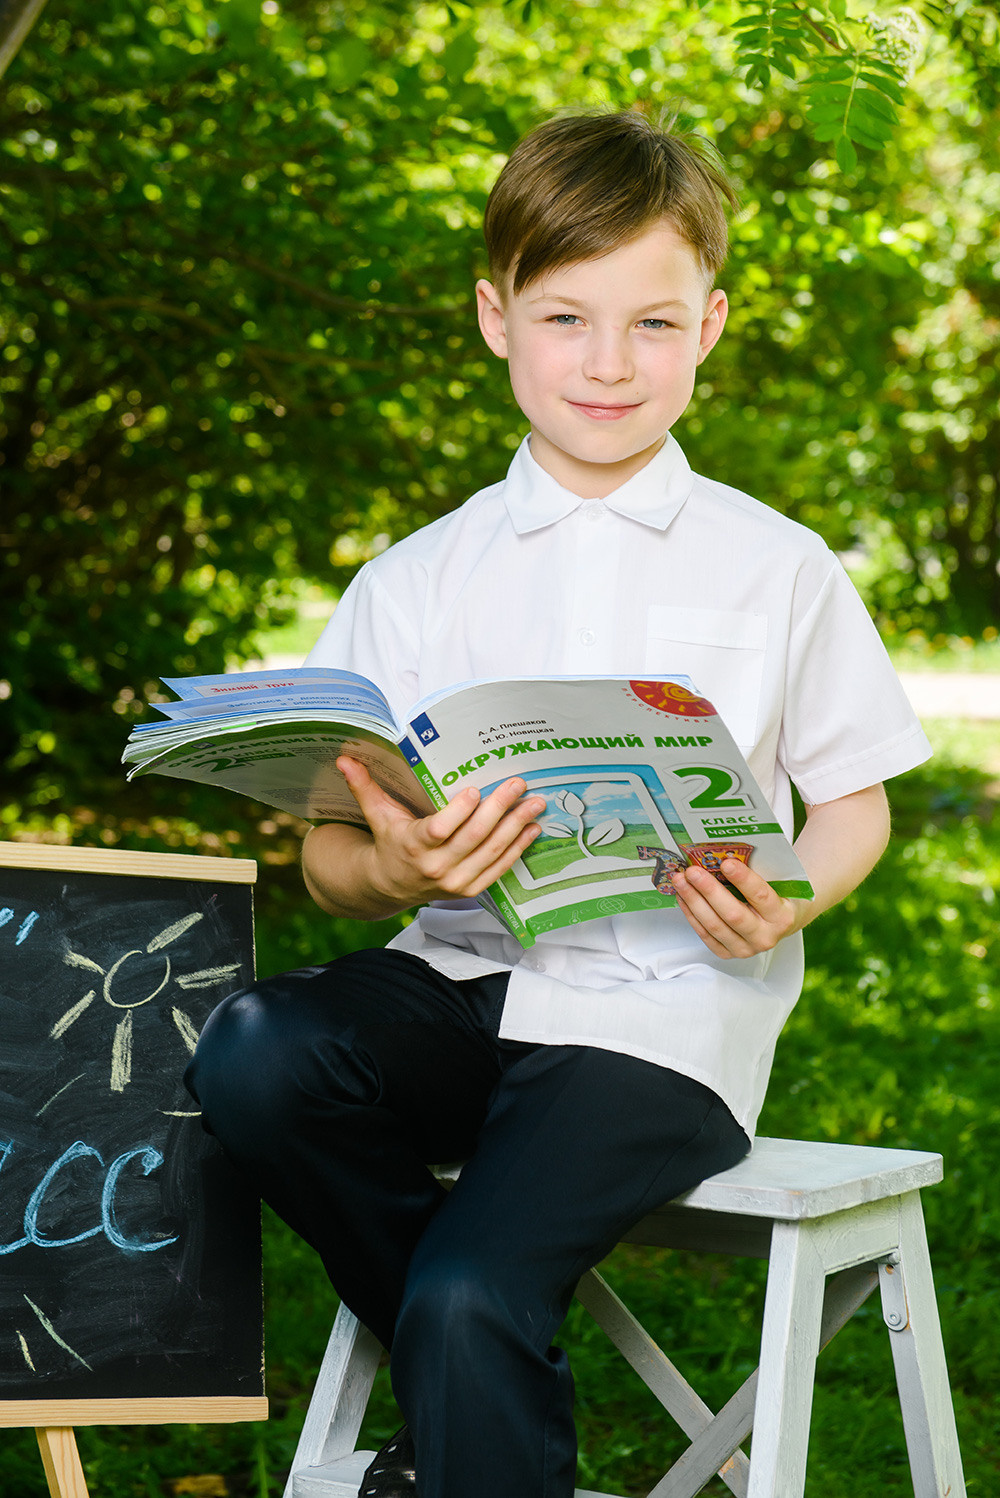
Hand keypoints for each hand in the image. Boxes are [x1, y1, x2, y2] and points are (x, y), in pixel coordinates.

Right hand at [338, 756, 545, 907]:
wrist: (390, 885)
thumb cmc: (388, 840)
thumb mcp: (376, 814)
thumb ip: (364, 786)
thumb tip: (344, 757)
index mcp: (414, 845)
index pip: (439, 829)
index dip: (459, 812)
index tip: (474, 789)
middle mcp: (436, 867)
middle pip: (474, 837)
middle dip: (500, 808)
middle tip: (518, 784)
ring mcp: (456, 881)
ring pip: (492, 852)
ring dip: (517, 826)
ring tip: (536, 803)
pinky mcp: (470, 889)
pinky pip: (499, 869)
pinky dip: (518, 849)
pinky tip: (533, 829)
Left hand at [671, 858, 804, 959]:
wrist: (781, 923)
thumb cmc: (777, 898)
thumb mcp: (777, 883)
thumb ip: (757, 871)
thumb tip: (723, 855)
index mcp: (782, 916)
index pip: (761, 896)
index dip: (743, 879)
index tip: (726, 862)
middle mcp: (765, 936)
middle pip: (733, 914)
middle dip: (709, 890)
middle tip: (692, 871)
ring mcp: (746, 948)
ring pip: (715, 926)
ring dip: (693, 901)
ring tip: (681, 881)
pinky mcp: (729, 953)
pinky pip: (706, 935)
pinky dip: (691, 914)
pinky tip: (683, 897)